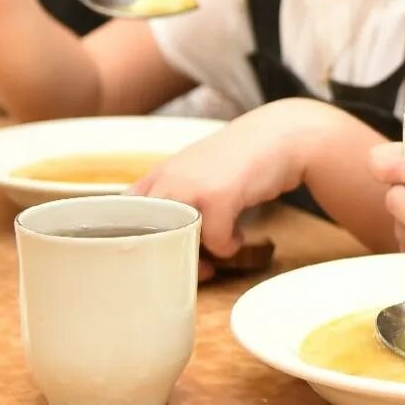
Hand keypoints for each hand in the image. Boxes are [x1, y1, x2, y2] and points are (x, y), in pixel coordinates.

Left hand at [126, 100, 327, 279]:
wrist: (280, 136)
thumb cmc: (239, 161)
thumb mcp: (196, 175)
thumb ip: (176, 201)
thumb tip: (165, 247)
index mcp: (159, 175)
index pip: (123, 212)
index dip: (132, 238)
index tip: (148, 257)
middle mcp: (168, 179)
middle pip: (147, 234)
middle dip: (165, 258)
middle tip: (186, 267)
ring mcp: (191, 187)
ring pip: (178, 241)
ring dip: (196, 258)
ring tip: (212, 258)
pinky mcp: (218, 197)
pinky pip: (216, 241)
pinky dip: (228, 246)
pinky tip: (237, 235)